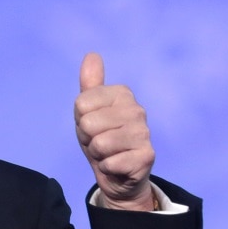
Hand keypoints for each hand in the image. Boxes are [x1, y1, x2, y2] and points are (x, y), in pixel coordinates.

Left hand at [73, 53, 154, 210]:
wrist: (117, 174)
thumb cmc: (101, 138)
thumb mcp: (89, 110)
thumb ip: (90, 84)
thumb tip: (92, 54)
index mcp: (122, 93)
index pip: (81, 104)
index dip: (80, 119)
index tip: (93, 126)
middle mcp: (137, 109)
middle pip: (88, 123)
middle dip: (88, 138)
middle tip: (100, 142)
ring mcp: (144, 133)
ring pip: (99, 144)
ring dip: (98, 154)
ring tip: (109, 153)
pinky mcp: (146, 156)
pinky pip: (109, 163)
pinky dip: (107, 168)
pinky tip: (117, 165)